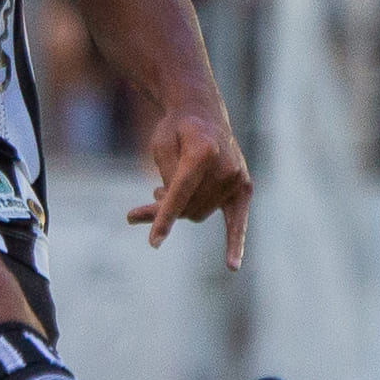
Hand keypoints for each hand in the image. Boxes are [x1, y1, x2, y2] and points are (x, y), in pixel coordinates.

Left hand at [129, 104, 254, 269]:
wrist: (203, 113)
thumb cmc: (176, 129)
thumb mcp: (159, 146)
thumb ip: (165, 180)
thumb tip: (170, 215)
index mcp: (202, 150)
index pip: (180, 192)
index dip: (164, 217)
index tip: (154, 241)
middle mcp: (225, 166)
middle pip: (188, 206)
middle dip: (162, 211)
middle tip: (135, 214)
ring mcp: (237, 177)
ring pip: (199, 214)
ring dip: (179, 210)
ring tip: (163, 190)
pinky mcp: (244, 188)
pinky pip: (238, 222)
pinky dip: (235, 243)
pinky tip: (232, 266)